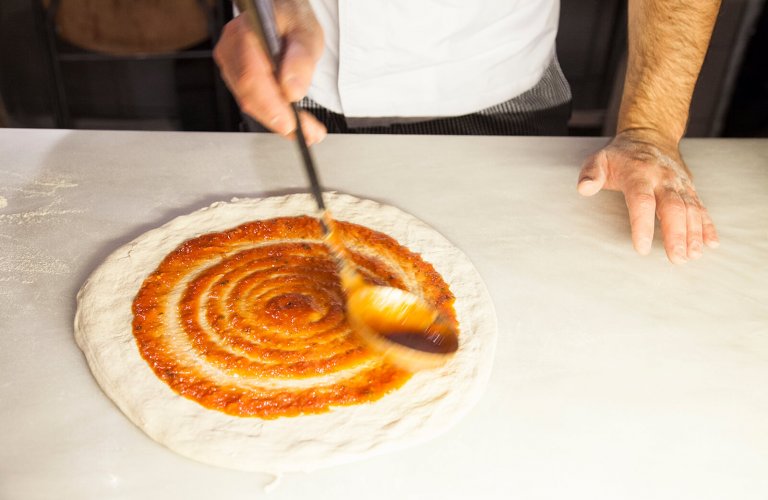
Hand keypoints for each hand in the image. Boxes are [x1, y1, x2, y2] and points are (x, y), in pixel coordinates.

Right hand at [213, 1, 326, 143]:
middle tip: (309, 133)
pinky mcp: (236, 76)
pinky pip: (252, 101)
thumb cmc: (292, 17)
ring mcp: (230, 64)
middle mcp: (231, 50)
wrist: (281, 11)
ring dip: (279, 120)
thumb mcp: (307, 33)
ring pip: (251, 103)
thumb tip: (292, 90)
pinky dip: (274, 113)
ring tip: (308, 129)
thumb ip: (301, 59)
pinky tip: (292, 119)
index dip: (270, 106)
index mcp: (246, 34)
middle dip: (280, 119)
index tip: (291, 124)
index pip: (252, 78)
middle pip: (250, 96)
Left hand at [577, 129, 718, 263]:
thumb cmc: (621, 155)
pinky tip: (711, 243)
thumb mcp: (600, 159)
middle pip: (672, 208)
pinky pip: (701, 207)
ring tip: (693, 255)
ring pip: (690, 210)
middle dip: (676, 234)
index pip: (642, 201)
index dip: (642, 225)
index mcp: (639, 174)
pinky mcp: (689, 188)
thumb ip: (591, 174)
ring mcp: (679, 184)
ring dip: (694, 233)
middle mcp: (663, 180)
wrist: (651, 135)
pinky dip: (707, 225)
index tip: (641, 248)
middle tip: (677, 258)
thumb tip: (584, 188)